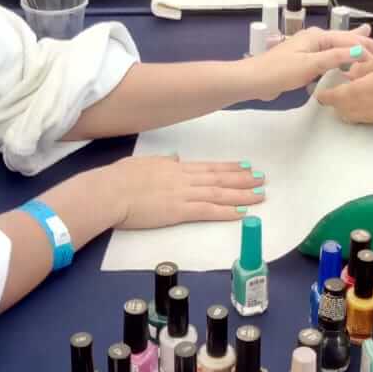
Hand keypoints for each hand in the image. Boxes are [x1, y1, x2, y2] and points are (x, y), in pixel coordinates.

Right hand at [59, 155, 264, 228]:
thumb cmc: (119, 178)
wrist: (110, 191)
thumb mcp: (144, 163)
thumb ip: (162, 162)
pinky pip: (208, 211)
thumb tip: (174, 158)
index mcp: (175, 167)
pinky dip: (227, 211)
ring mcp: (183, 194)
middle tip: (262, 179)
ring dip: (242, 194)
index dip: (229, 167)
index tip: (245, 166)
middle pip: (219, 178)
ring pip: (219, 193)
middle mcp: (184, 178)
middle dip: (242, 179)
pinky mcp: (179, 211)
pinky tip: (242, 213)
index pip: (208, 167)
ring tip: (260, 195)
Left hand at [250, 26, 372, 100]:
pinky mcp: (304, 61)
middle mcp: (314, 39)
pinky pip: (328, 57)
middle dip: (363, 42)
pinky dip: (340, 58)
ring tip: (368, 47)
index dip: (367, 45)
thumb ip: (335, 57)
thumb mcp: (310, 64)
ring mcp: (309, 50)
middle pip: (344, 40)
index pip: (348, 39)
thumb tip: (359, 50)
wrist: (253, 80)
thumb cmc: (279, 71)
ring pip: (337, 48)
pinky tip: (344, 63)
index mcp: (316, 36)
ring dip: (353, 49)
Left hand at [317, 50, 372, 125]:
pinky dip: (357, 108)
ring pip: (349, 114)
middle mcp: (361, 108)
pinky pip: (361, 116)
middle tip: (332, 85)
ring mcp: (372, 116)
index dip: (322, 92)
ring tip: (348, 90)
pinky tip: (366, 95)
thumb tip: (350, 72)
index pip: (331, 97)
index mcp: (357, 92)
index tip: (318, 85)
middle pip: (338, 108)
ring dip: (344, 105)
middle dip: (332, 99)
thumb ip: (364, 66)